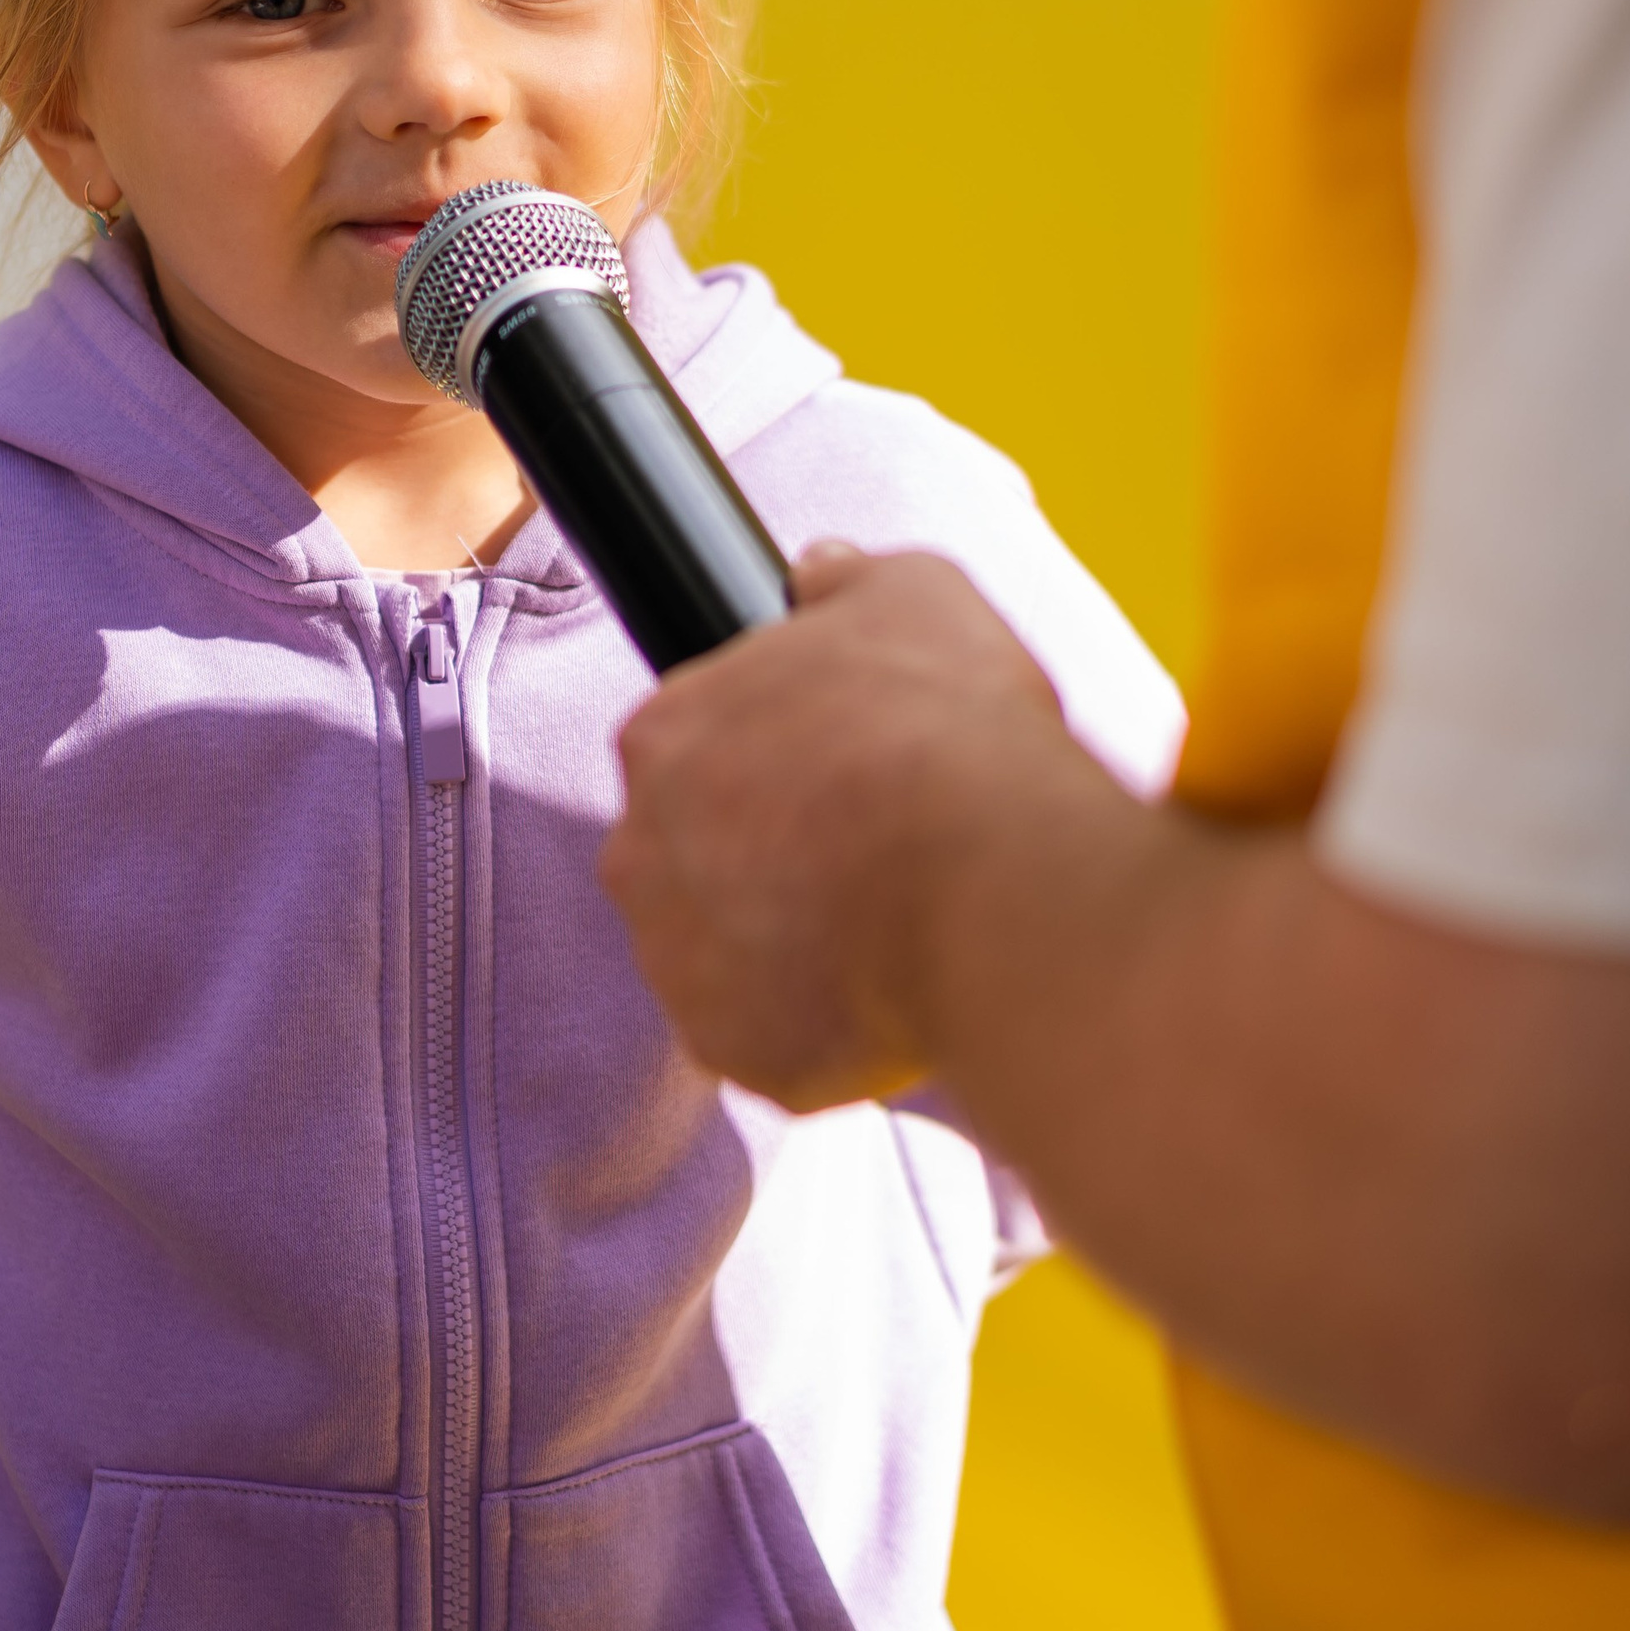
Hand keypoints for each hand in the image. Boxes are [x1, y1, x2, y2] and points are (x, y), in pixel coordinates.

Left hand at [602, 544, 1071, 1110]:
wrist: (988, 880)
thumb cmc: (946, 729)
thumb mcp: (913, 593)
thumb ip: (845, 583)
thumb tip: (818, 575)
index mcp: (665, 734)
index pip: (692, 743)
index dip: (769, 757)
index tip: (836, 772)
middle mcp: (640, 854)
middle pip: (694, 854)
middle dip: (765, 856)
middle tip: (868, 852)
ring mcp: (681, 964)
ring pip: (726, 955)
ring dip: (790, 945)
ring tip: (895, 923)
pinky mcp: (737, 1055)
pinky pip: (775, 1041)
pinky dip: (826, 1026)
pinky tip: (897, 990)